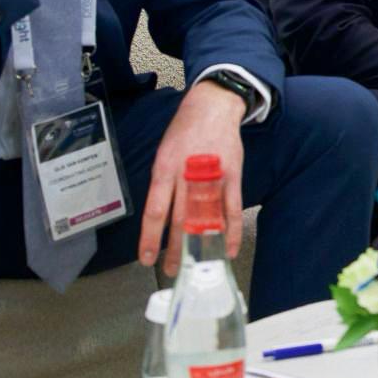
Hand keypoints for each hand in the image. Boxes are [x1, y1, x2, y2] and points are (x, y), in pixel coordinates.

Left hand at [138, 80, 247, 275]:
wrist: (212, 107)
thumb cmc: (184, 132)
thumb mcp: (164, 154)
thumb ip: (163, 184)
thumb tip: (160, 215)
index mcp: (165, 169)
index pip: (155, 211)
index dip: (150, 238)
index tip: (145, 259)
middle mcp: (187, 175)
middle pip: (180, 221)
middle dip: (174, 250)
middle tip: (170, 270)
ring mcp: (212, 177)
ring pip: (205, 219)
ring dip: (200, 245)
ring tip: (195, 265)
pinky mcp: (232, 177)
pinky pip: (232, 210)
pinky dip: (231, 232)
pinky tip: (227, 249)